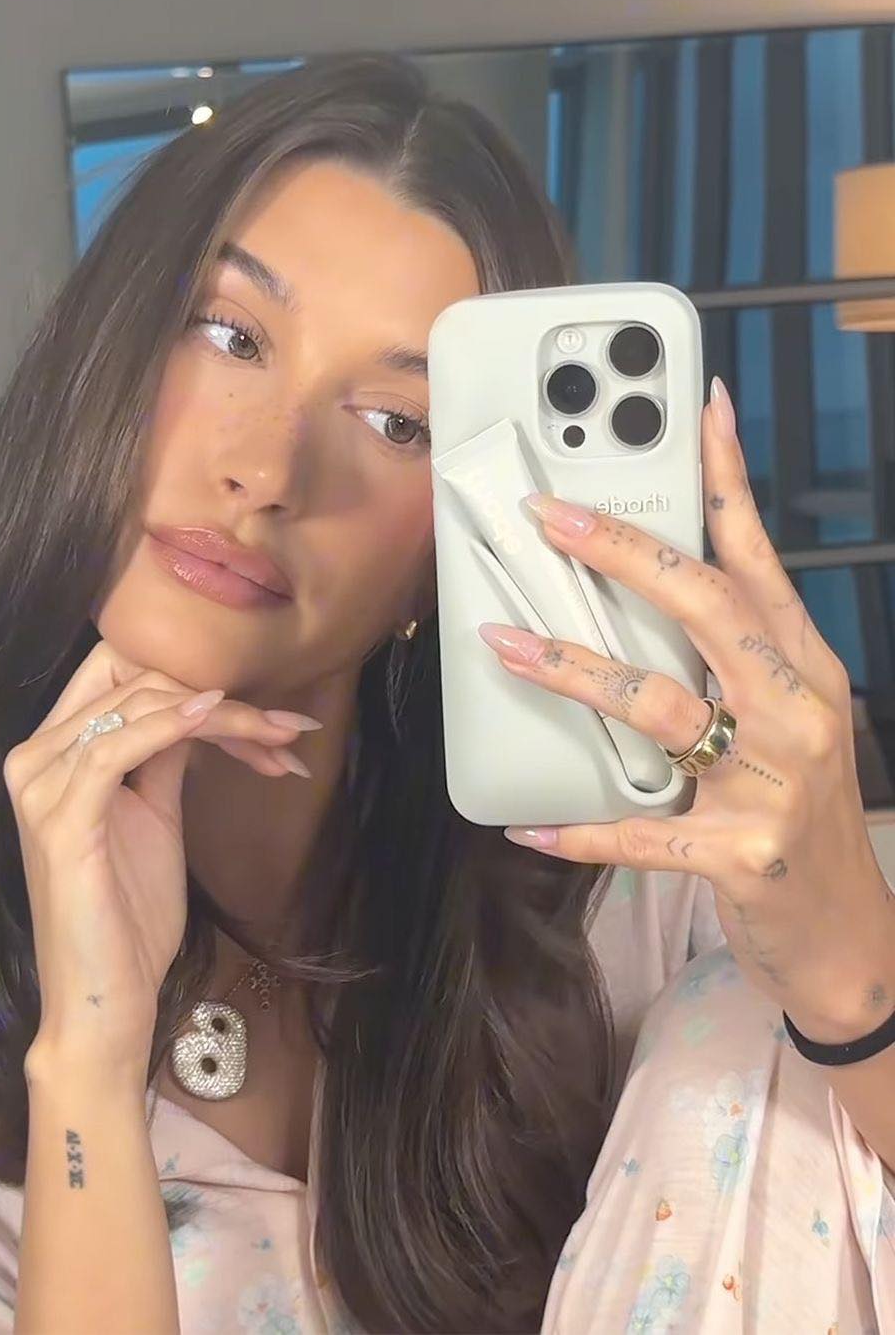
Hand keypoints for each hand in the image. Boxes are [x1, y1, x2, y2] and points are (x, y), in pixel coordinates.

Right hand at [3, 638, 320, 1073]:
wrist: (107, 997)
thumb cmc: (128, 915)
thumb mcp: (151, 814)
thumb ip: (161, 755)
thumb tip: (198, 704)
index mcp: (51, 753)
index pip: (119, 673)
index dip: (195, 677)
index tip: (268, 713)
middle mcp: (34, 758)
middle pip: (133, 680)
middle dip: (221, 694)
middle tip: (289, 727)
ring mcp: (41, 786)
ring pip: (137, 706)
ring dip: (222, 713)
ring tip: (281, 733)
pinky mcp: (60, 819)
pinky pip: (118, 747)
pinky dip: (171, 725)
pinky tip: (217, 718)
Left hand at [478, 376, 894, 1041]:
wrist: (849, 939)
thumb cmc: (800, 820)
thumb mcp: (783, 728)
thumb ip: (727, 669)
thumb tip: (643, 610)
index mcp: (803, 668)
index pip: (760, 558)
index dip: (727, 481)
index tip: (698, 410)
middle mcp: (796, 710)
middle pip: (704, 606)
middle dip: (619, 551)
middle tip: (546, 516)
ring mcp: (773, 783)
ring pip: (658, 705)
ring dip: (570, 670)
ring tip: (502, 644)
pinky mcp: (740, 854)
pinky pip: (643, 831)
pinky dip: (580, 828)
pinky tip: (527, 827)